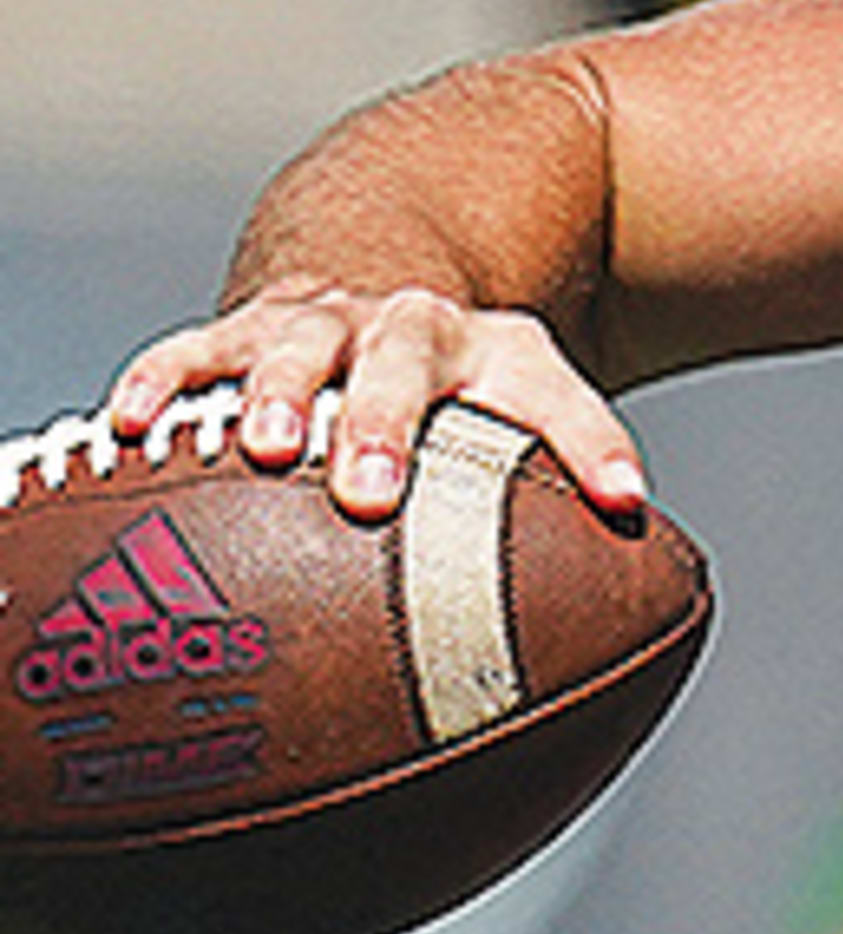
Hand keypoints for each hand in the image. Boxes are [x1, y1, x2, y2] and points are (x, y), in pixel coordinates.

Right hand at [102, 282, 646, 526]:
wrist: (386, 270)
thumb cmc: (459, 393)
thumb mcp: (518, 421)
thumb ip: (555, 514)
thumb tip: (598, 662)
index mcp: (502, 355)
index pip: (562, 396)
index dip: (596, 445)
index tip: (622, 502)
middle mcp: (416, 328)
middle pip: (407, 361)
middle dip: (386, 424)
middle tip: (369, 493)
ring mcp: (328, 321)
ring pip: (299, 344)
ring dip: (282, 393)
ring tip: (262, 448)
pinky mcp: (246, 324)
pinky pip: (195, 347)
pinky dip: (163, 382)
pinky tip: (130, 427)